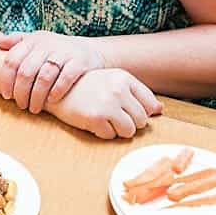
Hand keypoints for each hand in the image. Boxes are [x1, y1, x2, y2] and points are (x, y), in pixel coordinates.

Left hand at [0, 30, 105, 113]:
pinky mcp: (80, 62)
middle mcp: (47, 44)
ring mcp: (64, 52)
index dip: (6, 80)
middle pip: (26, 71)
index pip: (12, 60)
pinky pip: (65, 78)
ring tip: (34, 108)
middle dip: (21, 92)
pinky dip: (56, 91)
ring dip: (36, 96)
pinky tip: (51, 101)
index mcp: (33, 40)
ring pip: (44, 77)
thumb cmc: (55, 50)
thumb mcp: (37, 41)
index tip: (7, 96)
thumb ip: (18, 41)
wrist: (88, 50)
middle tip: (21, 105)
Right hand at [45, 68, 162, 138]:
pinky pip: (111, 136)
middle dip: (129, 123)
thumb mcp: (112, 81)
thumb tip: (160, 110)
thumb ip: (136, 94)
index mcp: (124, 78)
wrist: (55, 87)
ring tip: (104, 120)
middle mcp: (118, 89)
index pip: (150, 104)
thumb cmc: (86, 86)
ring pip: (129, 131)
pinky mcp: (96, 118)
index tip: (129, 112)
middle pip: (141, 121)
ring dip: (118, 130)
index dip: (141, 113)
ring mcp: (107, 104)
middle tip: (112, 117)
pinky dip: (103, 133)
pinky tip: (92, 122)